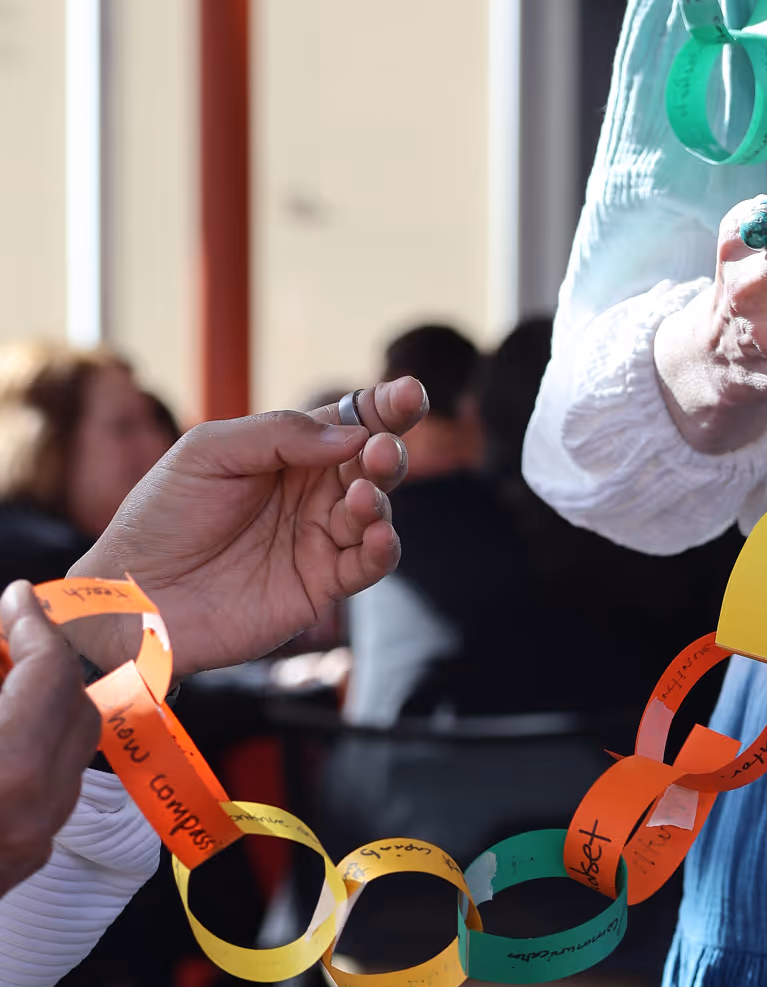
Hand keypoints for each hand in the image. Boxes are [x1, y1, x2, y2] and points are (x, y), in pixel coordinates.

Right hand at [0, 582, 100, 895]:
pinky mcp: (24, 862)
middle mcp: (36, 814)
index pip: (51, 674)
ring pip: (70, 748)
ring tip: (0, 672)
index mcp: (9, 774)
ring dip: (41, 699)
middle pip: (76, 707)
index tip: (12, 597)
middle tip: (8, 629)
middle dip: (45, 659)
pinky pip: (52, 784)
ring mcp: (34, 844)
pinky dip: (33, 740)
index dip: (31, 623)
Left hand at [66, 379, 427, 676]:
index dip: (384, 407)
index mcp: (288, 454)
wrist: (135, 594)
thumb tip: (352, 435)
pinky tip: (378, 533)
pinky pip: (368, 565)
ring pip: (377, 512)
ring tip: (363, 492)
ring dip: (381, 497)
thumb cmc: (162, 517)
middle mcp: (311, 494)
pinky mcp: (320, 587)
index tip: (411, 393)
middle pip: (373, 464)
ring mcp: (319, 541)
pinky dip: (383, 549)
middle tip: (382, 448)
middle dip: (388, 450)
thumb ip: (279, 434)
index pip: (349, 422)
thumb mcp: (208, 452)